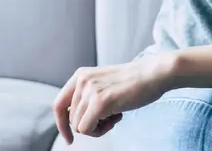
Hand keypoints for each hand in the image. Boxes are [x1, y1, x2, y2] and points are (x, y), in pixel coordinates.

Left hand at [53, 54, 174, 143]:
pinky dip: (100, 131)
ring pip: (79, 127)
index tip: (70, 138)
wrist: (153, 74)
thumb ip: (87, 96)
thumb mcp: (103, 84)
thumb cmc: (133, 82)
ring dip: (97, 128)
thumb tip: (74, 121)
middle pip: (71, 120)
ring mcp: (90, 90)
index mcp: (80, 75)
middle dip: (90, 125)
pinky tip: (117, 117)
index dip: (62, 125)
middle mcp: (82, 80)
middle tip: (110, 118)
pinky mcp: (100, 101)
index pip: (58, 105)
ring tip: (115, 115)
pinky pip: (87, 130)